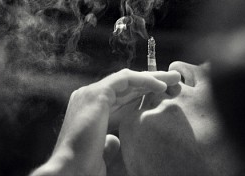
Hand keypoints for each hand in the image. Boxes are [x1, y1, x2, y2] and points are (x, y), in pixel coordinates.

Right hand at [31, 69, 179, 175]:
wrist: (70, 170)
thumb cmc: (84, 166)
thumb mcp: (102, 151)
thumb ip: (109, 142)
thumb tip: (116, 140)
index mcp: (90, 108)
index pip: (121, 95)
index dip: (143, 93)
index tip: (164, 95)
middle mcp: (89, 95)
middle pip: (126, 84)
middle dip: (151, 82)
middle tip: (174, 80)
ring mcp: (92, 92)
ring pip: (127, 78)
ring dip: (152, 77)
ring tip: (173, 78)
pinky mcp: (98, 93)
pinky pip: (125, 79)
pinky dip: (144, 80)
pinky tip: (161, 85)